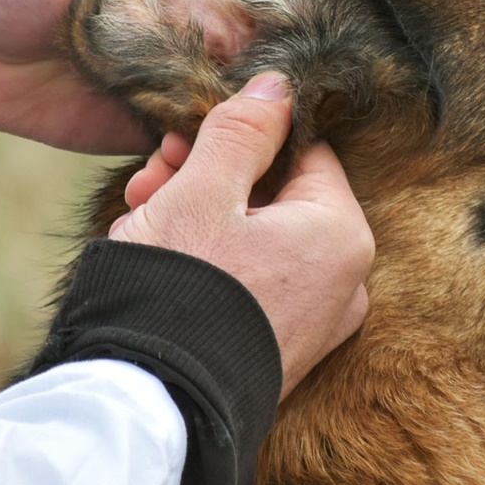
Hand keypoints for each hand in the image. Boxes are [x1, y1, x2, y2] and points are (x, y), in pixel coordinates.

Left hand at [0, 0, 315, 151]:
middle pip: (286, 19)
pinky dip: (210, 144)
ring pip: (260, 81)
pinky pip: (218, 130)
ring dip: (246, 104)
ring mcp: (199, 51)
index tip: (292, 6)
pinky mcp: (177, 109)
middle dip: (276, 49)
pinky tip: (183, 151)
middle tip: (233, 65)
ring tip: (202, 112)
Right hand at [109, 72, 373, 398]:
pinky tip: (159, 252)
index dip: (239, 135)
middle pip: (273, 195)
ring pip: (256, 237)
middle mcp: (343, 280)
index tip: (182, 137)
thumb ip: (243, 129)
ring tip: (141, 213)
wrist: (154, 402)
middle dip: (207, 175)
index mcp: (340, 232)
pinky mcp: (281, 348)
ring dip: (197, 213)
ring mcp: (314, 321)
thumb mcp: (203, 188)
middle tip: (151, 173)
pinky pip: (251, 282)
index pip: (300, 151)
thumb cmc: (183, 286)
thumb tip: (281, 82)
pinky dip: (210, 261)